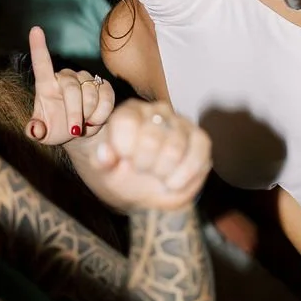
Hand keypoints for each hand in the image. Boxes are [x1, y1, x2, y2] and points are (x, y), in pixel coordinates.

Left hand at [27, 26, 114, 145]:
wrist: (80, 134)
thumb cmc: (58, 129)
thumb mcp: (44, 134)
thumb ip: (36, 131)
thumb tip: (36, 130)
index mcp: (47, 85)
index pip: (42, 63)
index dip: (38, 47)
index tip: (35, 30)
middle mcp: (66, 77)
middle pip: (71, 88)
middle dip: (75, 112)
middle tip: (75, 130)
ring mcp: (85, 79)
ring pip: (90, 93)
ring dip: (88, 115)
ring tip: (83, 126)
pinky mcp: (103, 86)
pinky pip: (106, 97)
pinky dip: (101, 114)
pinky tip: (95, 121)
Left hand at [71, 99, 211, 213]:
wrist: (142, 189)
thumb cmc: (120, 174)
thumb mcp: (103, 171)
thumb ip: (101, 161)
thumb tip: (105, 153)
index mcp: (129, 112)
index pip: (126, 122)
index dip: (124, 148)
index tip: (123, 161)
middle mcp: (157, 111)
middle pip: (151, 138)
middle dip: (144, 164)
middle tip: (141, 170)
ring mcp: (181, 123)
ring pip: (175, 147)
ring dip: (163, 171)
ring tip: (157, 176)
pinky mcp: (199, 139)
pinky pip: (199, 152)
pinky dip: (185, 174)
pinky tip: (173, 182)